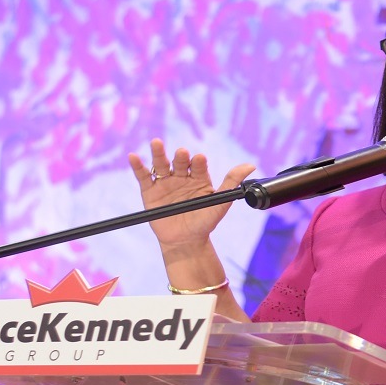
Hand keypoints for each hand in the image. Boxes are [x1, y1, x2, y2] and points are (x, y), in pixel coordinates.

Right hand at [127, 139, 254, 246]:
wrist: (185, 241)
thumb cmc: (205, 222)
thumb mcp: (220, 203)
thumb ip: (232, 183)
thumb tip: (251, 165)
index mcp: (199, 177)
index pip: (198, 165)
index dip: (198, 162)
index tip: (199, 159)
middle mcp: (182, 176)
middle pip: (179, 162)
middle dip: (180, 157)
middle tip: (182, 153)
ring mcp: (165, 182)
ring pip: (161, 165)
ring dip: (158, 153)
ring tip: (156, 143)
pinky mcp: (150, 191)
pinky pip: (143, 177)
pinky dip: (138, 166)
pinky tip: (134, 157)